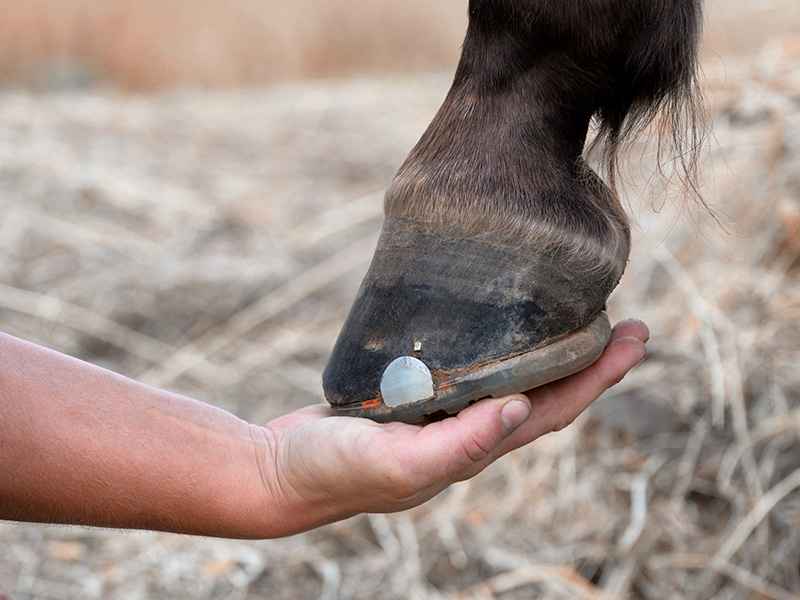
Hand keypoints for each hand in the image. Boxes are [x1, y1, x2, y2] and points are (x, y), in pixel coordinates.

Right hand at [252, 319, 648, 533]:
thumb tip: (521, 408)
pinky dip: (494, 344)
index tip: (636, 338)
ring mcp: (440, 414)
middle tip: (625, 320)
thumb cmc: (334, 471)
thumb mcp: (399, 464)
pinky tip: (491, 322)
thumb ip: (461, 444)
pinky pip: (467, 366)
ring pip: (509, 378)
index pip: (553, 409)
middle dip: (589, 361)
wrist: (278, 472)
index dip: (599, 377)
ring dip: (546, 350)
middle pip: (544, 392)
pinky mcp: (411, 396)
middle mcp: (467, 431)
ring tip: (570, 315)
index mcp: (474, 449)